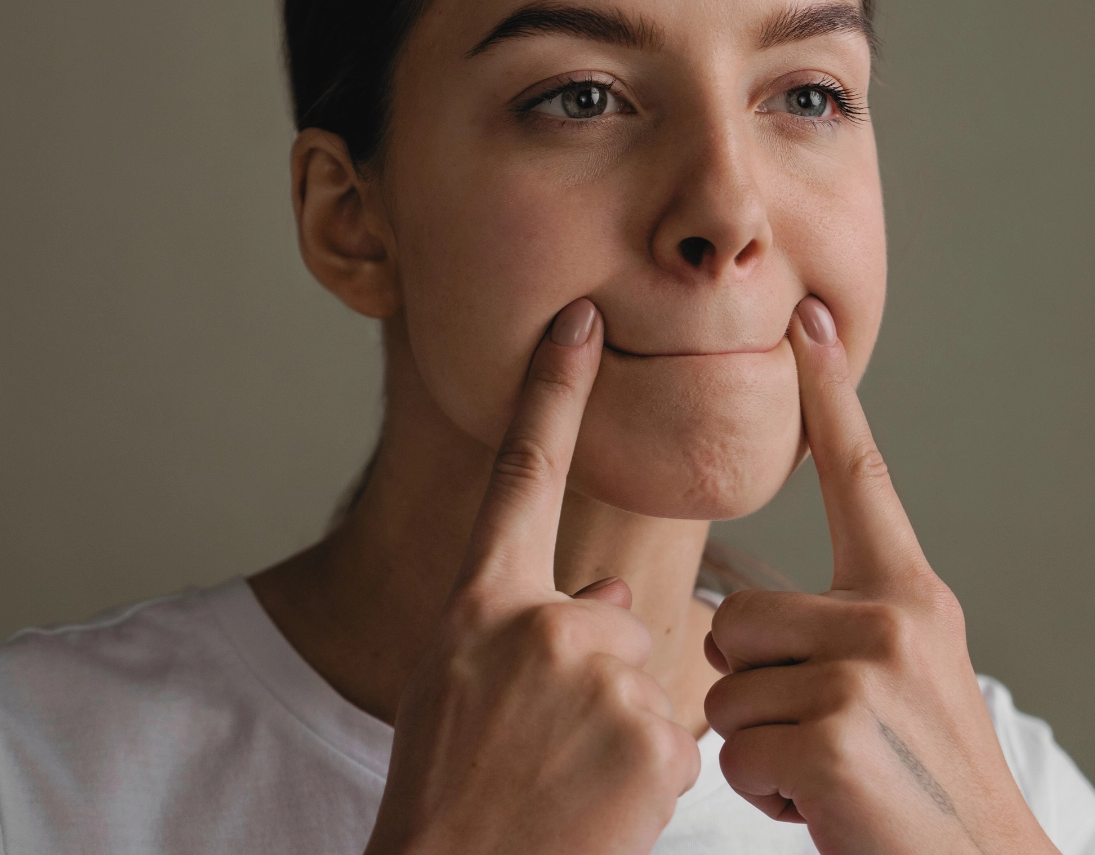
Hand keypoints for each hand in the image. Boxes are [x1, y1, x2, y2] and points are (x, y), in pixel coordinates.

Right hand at [364, 298, 699, 854]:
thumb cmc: (449, 787)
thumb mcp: (459, 684)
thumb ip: (524, 621)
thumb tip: (611, 600)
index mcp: (478, 602)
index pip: (521, 469)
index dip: (551, 388)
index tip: (578, 318)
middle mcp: (537, 621)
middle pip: (611, 614)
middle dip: (598, 673)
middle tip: (545, 745)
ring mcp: (596, 676)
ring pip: (645, 680)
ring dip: (621, 731)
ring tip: (565, 784)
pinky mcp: (652, 737)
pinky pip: (673, 738)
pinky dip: (646, 778)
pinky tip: (598, 810)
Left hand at [704, 296, 1058, 854]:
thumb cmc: (921, 782)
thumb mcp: (900, 680)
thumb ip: (835, 630)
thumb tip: (735, 622)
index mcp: (907, 594)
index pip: (859, 473)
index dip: (829, 394)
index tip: (808, 318)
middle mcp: (891, 616)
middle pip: (737, 615)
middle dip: (755, 685)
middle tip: (825, 734)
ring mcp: (864, 673)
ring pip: (727, 684)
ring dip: (759, 742)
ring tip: (830, 772)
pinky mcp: (831, 733)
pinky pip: (733, 745)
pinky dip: (762, 789)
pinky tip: (822, 807)